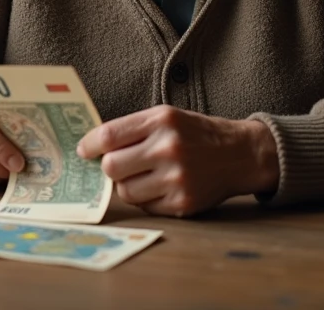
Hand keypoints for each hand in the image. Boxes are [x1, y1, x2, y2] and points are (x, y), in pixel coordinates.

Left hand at [76, 105, 278, 216]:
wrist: (239, 154)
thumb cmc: (195, 133)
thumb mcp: (167, 117)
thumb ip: (132, 129)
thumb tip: (92, 149)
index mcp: (161, 121)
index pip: (109, 135)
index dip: (89, 145)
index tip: (84, 151)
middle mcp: (168, 148)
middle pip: (112, 167)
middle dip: (109, 167)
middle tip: (117, 165)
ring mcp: (176, 179)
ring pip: (125, 191)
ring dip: (126, 185)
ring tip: (141, 176)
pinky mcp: (183, 203)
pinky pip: (145, 207)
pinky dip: (146, 198)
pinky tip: (159, 186)